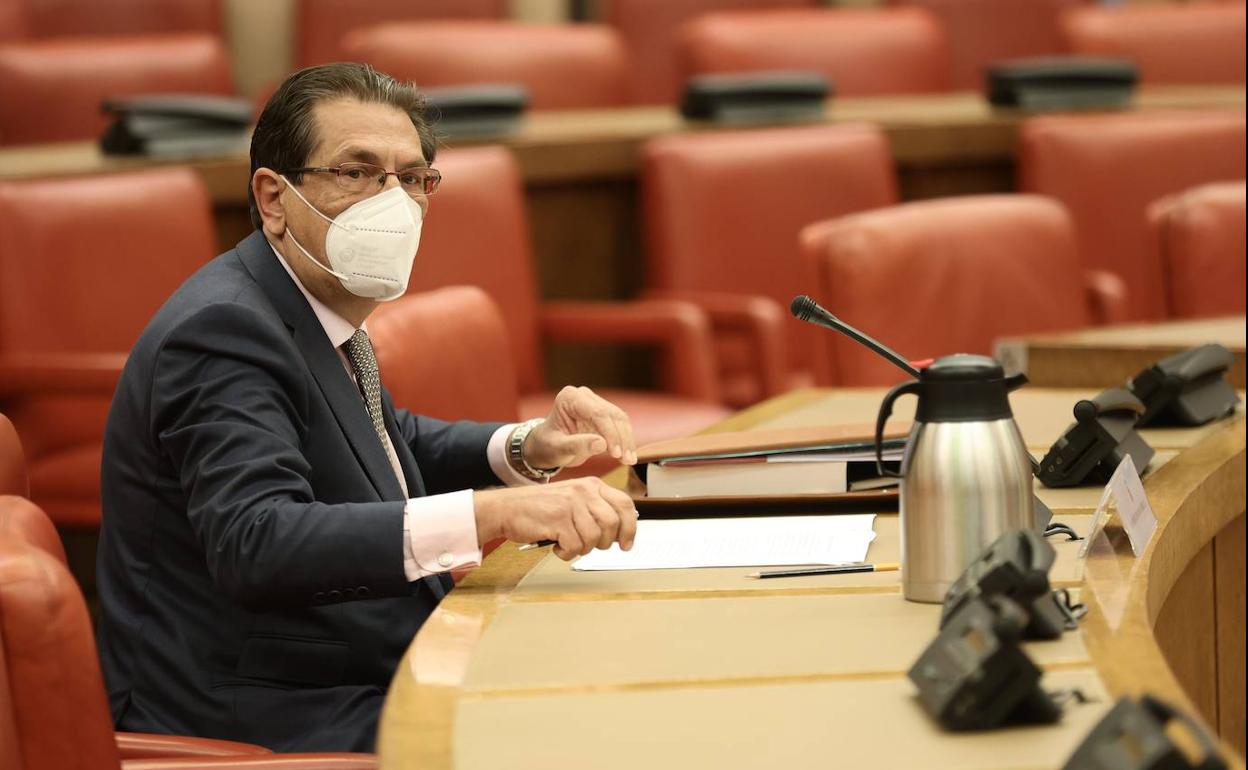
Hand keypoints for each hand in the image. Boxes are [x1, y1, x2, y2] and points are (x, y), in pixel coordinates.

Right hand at [473, 478, 637, 560]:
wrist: (507, 508)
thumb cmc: (540, 508)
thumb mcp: (573, 499)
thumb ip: (596, 510)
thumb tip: (621, 532)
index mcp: (591, 485)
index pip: (625, 504)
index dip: (630, 528)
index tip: (627, 543)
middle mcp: (584, 492)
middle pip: (613, 524)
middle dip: (606, 542)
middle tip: (591, 547)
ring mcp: (571, 505)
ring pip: (594, 538)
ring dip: (582, 549)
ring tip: (568, 544)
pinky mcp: (558, 520)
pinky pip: (575, 547)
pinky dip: (566, 553)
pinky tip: (557, 546)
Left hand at [524, 385, 636, 468]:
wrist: (546, 447)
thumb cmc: (547, 447)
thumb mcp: (557, 449)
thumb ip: (576, 445)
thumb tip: (602, 444)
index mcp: (569, 398)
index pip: (597, 413)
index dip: (610, 433)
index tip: (616, 454)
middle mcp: (584, 396)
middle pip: (612, 415)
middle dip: (622, 438)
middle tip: (627, 460)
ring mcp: (595, 403)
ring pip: (620, 419)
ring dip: (627, 440)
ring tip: (629, 460)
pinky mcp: (604, 413)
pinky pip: (620, 425)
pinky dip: (625, 441)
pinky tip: (627, 456)